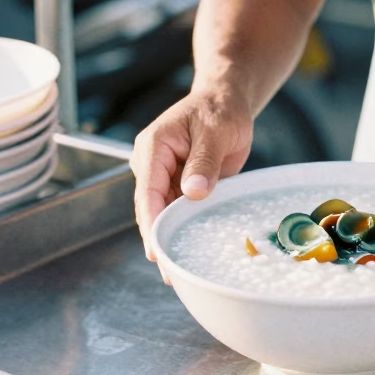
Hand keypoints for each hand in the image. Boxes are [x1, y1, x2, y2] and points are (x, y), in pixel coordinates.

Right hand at [130, 84, 253, 269]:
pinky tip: (190, 251)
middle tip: (171, 274)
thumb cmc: (219, 109)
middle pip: (152, 208)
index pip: (148, 191)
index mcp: (153, 147)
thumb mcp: (215, 131)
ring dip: (172, 238)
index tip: (157, 250)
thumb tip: (193, 193)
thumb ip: (204, 161)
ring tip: (180, 273)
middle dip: (160, 239)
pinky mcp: (180, 184)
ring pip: (165, 213)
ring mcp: (165, 175)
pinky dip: (185, 228)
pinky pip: (179, 209)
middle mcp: (153, 164)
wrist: (226, 100)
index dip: (152, 222)